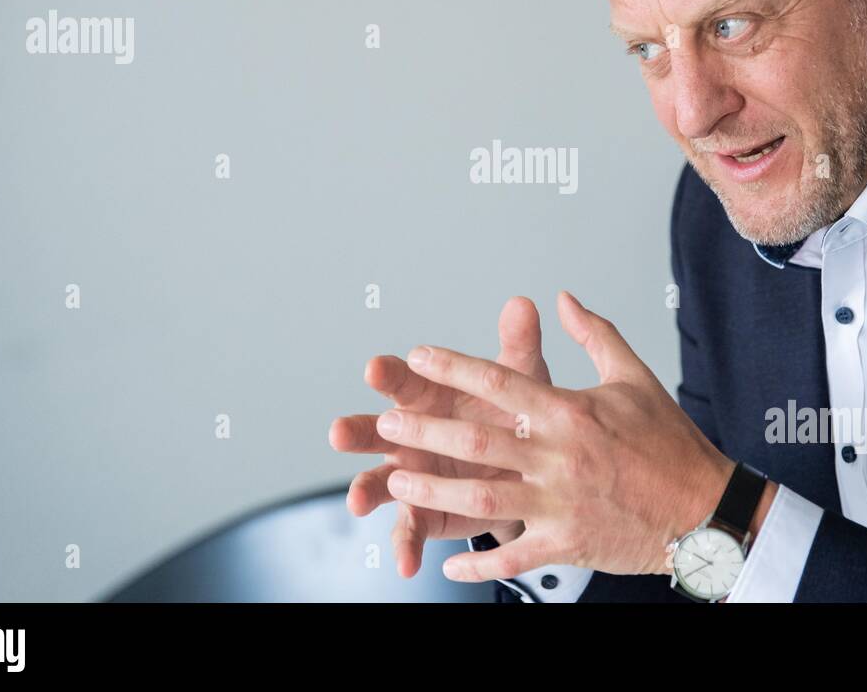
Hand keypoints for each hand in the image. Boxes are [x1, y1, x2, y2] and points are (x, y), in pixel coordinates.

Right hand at [328, 296, 550, 576]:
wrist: (527, 469)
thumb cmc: (509, 415)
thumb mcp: (519, 382)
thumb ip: (517, 345)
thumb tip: (524, 304)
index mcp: (427, 396)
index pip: (401, 380)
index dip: (388, 373)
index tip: (376, 368)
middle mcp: (409, 434)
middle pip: (374, 430)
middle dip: (356, 431)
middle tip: (339, 432)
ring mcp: (411, 475)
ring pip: (378, 481)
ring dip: (365, 489)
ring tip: (357, 499)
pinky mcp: (424, 510)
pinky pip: (410, 529)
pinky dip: (405, 545)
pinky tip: (404, 561)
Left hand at [376, 291, 735, 580]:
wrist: (707, 510)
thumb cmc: (670, 443)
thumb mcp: (634, 378)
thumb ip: (594, 335)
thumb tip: (563, 298)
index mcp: (572, 413)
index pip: (501, 383)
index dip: (454, 368)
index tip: (417, 357)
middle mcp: (561, 458)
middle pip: (480, 444)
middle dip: (426, 434)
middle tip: (385, 425)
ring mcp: (562, 505)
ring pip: (485, 501)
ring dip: (436, 492)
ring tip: (397, 482)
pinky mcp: (568, 544)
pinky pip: (513, 557)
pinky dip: (478, 561)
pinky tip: (447, 560)